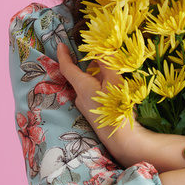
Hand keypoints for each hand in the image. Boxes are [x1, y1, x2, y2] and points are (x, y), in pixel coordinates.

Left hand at [57, 43, 184, 170]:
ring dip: (102, 76)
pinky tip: (118, 91)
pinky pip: (96, 93)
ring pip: (91, 83)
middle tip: (111, 60)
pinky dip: (104, 87)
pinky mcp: (94, 113)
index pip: (67, 67)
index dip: (63, 55)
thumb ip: (106, 62)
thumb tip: (98, 49)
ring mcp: (86, 106)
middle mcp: (80, 96)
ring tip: (119, 76)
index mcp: (81, 86)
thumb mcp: (114, 80)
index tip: (60, 44)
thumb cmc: (117, 107)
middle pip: (84, 74)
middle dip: (95, 65)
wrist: (123, 140)